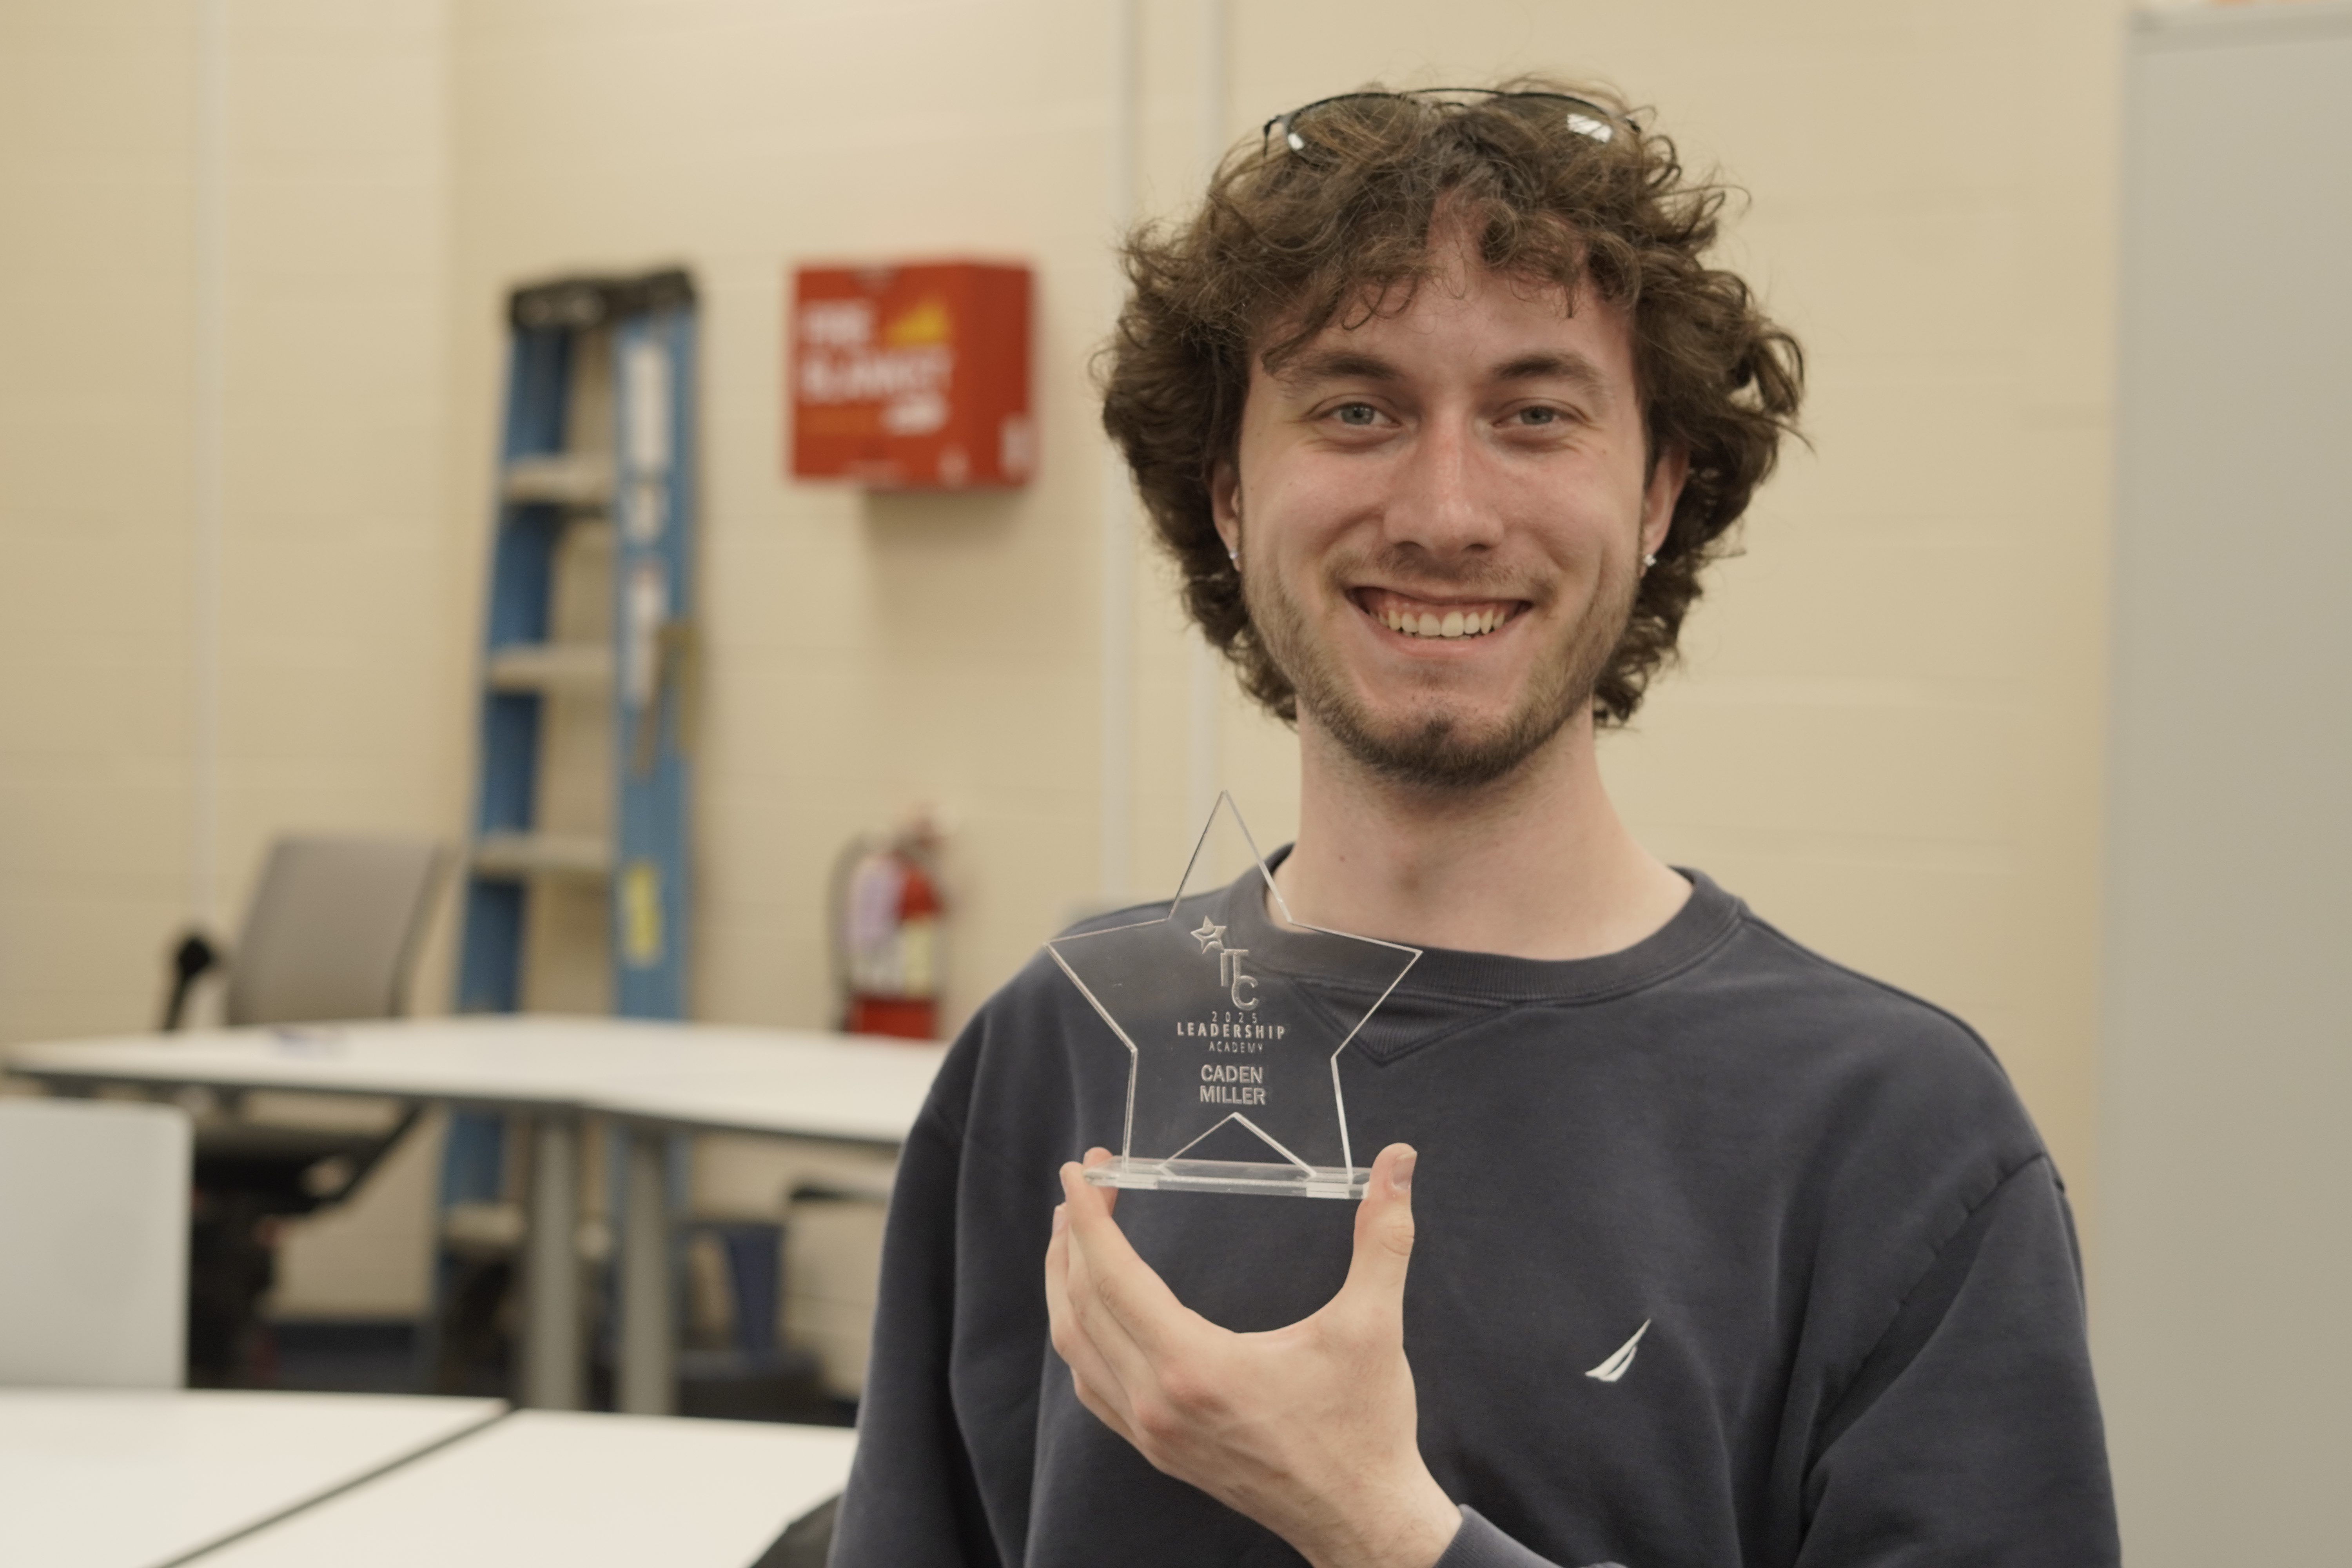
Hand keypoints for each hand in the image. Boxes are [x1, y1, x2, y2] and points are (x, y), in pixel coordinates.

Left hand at [1043, 1143, 1460, 1567]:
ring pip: (1077, 1350)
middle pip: (1081, 1308)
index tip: (1081, 1172)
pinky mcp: (1160, 1450)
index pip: (1114, 1278)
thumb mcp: (1375, 1326)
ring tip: (1072, 1239)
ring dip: (1065, 1289)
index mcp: (1197, 1367)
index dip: (1091, 1219)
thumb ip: (1383, 1237)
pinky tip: (1094, 1313)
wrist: (1363, 1520)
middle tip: (1078, 1189)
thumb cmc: (1366, 1429)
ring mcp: (1154, 1434)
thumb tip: (1399, 1161)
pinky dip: (1082, 1340)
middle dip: (1071, 1241)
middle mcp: (1160, 1403)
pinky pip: (1095, 1388)